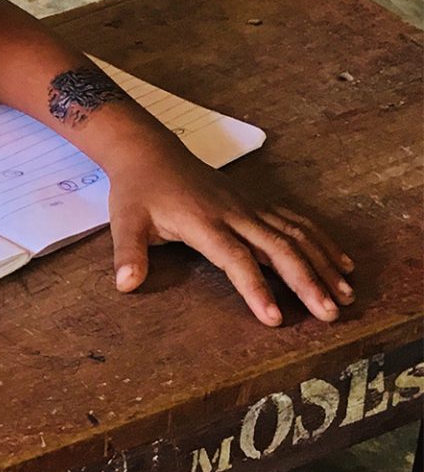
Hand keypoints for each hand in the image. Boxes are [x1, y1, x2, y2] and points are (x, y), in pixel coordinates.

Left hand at [108, 152, 353, 325]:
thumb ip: (129, 254)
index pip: (236, 259)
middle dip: (307, 281)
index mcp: (204, 223)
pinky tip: (341, 263)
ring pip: (295, 235)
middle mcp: (235, 214)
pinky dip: (321, 242)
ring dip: (323, 263)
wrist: (150, 153)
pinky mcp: (257, 203)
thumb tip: (126, 285)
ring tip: (346, 293)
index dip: (256, 289)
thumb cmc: (138, 191)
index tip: (273, 318)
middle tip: (330, 313)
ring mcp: (250, 207)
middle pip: (279, 248)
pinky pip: (296, 222)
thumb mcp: (125, 222)